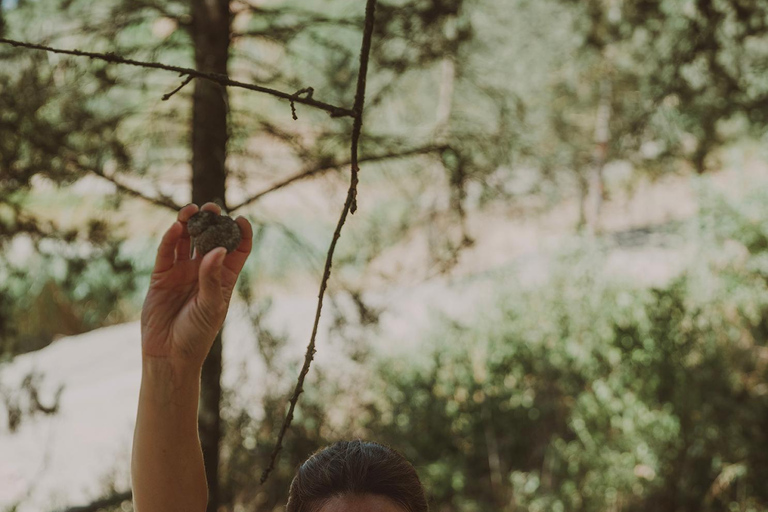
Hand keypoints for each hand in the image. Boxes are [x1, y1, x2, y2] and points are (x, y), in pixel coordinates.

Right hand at [140, 202, 252, 369]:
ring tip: (192, 210)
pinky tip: (175, 228)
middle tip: (212, 207)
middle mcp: (204, 270)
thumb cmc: (197, 334)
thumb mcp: (211, 307)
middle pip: (210, 238)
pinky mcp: (161, 276)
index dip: (241, 233)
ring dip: (189, 224)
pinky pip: (166, 253)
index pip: (237, 249)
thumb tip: (219, 249)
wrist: (169, 354)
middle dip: (212, 221)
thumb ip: (212, 278)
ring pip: (186, 240)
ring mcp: (182, 271)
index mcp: (223, 277)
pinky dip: (169, 239)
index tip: (240, 220)